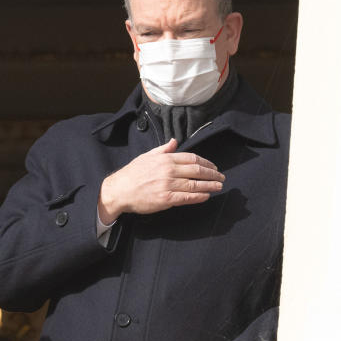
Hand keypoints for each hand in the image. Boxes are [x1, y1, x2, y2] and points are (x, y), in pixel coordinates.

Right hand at [98, 138, 224, 221]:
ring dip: (209, 185)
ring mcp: (168, 185)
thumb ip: (163, 149)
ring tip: (218, 186)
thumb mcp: (147, 156)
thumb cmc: (132, 174)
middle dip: (212, 174)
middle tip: (221, 177)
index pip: (192, 158)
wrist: (119, 190)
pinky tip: (206, 196)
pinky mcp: (166, 198)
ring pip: (195, 184)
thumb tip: (175, 141)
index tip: (213, 167)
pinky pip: (187, 197)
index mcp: (165, 159)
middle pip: (197, 170)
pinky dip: (199, 196)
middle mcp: (168, 170)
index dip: (206, 163)